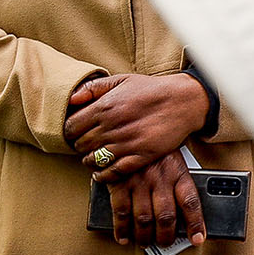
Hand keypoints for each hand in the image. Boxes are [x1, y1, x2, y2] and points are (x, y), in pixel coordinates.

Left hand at [64, 73, 211, 178]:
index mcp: (104, 107)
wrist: (183, 101)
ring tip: (93, 157)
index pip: (71, 127)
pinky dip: (104, 175)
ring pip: (94, 160)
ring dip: (90, 160)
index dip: (70, 131)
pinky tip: (101, 173)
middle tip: (84, 145)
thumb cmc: (152, 90)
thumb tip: (71, 99)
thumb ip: (93, 88)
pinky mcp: (140, 156)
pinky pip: (113, 172)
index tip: (74, 133)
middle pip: (80, 145)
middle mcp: (112, 126)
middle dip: (79, 146)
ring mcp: (126, 143)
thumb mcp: (121, 80)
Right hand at [99, 151, 205, 248]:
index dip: (195, 223)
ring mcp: (138, 182)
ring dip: (144, 236)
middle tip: (164, 243)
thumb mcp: (171, 157)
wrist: (125, 126)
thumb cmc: (153, 147)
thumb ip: (177, 179)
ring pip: (143, 218)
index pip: (190, 202)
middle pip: (166, 216)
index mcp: (177, 171)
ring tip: (144, 242)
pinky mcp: (118, 183)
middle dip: (165, 236)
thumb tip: (182, 209)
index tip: (198, 238)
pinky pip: (120, 212)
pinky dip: (121, 229)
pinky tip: (123, 237)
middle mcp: (159, 179)